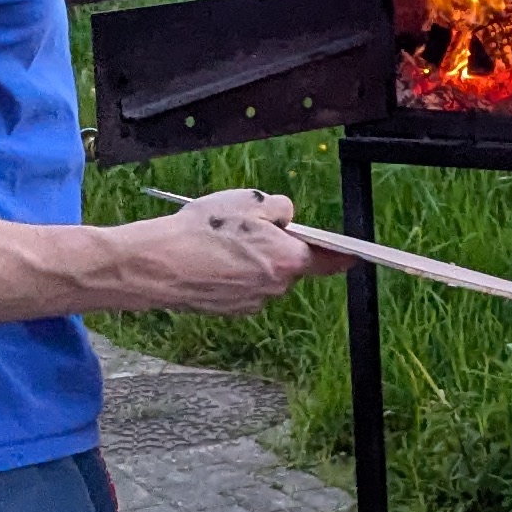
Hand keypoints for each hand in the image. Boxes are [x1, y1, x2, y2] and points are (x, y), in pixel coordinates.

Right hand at [118, 190, 334, 312]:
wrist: (157, 264)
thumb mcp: (248, 201)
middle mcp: (275, 288)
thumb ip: (279, 207)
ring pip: (263, 277)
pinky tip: (210, 260)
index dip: (341, 256)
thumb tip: (285, 217)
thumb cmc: (204, 230)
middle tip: (248, 228)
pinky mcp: (229, 310)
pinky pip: (241, 288)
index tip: (354, 255)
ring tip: (220, 244)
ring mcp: (251, 303)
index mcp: (287, 260)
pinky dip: (232, 275)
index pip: (327, 260)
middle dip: (276, 248)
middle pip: (289, 265)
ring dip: (252, 262)